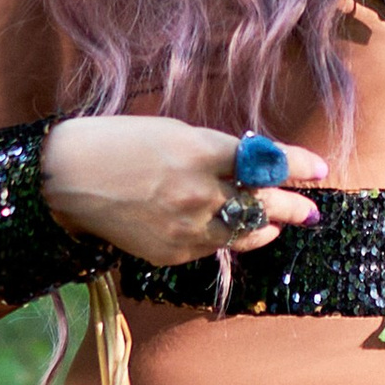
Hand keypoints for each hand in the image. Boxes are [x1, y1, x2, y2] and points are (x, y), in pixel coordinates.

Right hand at [37, 117, 327, 266]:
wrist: (67, 180)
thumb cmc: (119, 143)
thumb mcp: (175, 132)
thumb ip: (218, 150)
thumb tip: (257, 163)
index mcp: (201, 152)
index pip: (266, 161)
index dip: (297, 165)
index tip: (318, 168)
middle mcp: (200, 193)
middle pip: (265, 203)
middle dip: (294, 206)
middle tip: (311, 210)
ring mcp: (187, 228)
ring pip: (245, 233)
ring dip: (266, 227)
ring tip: (277, 223)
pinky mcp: (173, 253)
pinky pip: (213, 247)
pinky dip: (227, 237)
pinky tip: (233, 230)